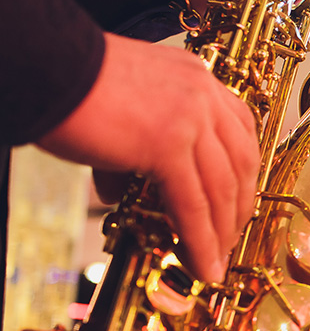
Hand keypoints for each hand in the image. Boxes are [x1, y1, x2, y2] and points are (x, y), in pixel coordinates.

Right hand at [37, 34, 259, 282]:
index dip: (243, 170)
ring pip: (221, 188)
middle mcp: (202, 94)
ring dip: (223, 232)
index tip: (239, 198)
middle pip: (240, 160)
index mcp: (195, 77)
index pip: (239, 128)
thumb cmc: (69, 81)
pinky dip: (201, 240)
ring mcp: (190, 118)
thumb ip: (133, 149)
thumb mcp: (120, 108)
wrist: (45, 66)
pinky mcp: (168, 146)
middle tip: (231, 237)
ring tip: (216, 260)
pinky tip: (202, 264)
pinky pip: (192, 204)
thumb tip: (121, 193)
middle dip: (239, 206)